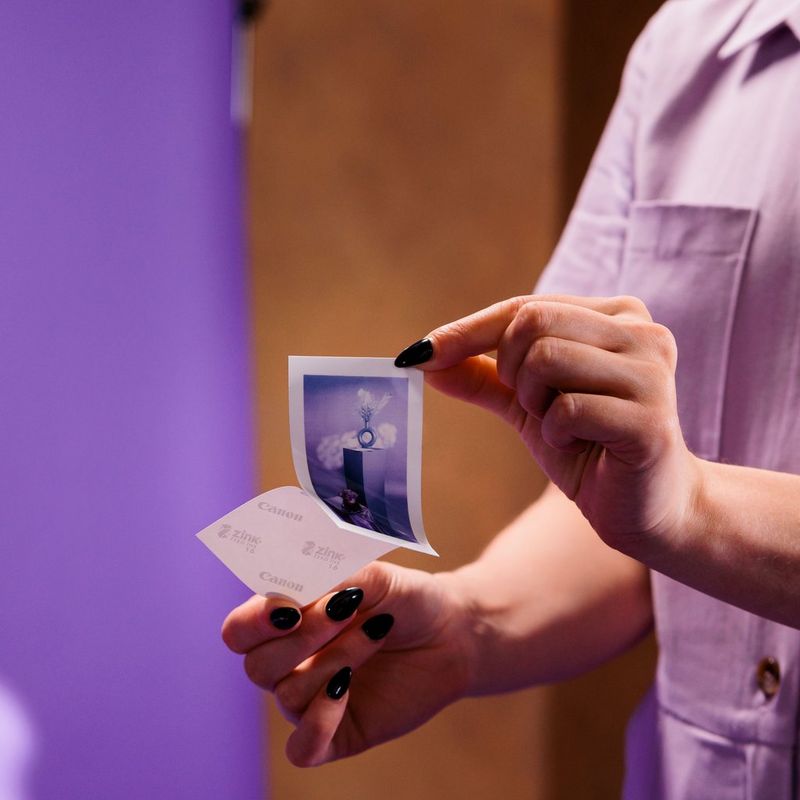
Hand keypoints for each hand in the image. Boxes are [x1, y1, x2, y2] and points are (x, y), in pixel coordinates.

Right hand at [221, 561, 473, 765]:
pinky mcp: (336, 734)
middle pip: (257, 665)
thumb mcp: (370, 576)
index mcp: (287, 621)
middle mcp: (290, 664)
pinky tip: (346, 690)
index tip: (288, 608)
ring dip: (335, 660)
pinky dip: (318, 722)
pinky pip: (304, 747)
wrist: (451, 631)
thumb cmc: (404, 598)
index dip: (254, 621)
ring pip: (289, 695)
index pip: (240, 630)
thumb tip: (290, 596)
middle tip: (344, 611)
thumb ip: (328, 579)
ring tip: (375, 633)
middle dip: (301, 637)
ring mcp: (311, 701)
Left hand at [396, 294, 699, 553]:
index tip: (419, 354)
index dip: (467, 330)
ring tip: (561, 426)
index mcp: (617, 315)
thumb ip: (483, 376)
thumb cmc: (589, 446)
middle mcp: (642, 332)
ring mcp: (651, 373)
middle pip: (530, 323)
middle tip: (531, 404)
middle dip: (509, 370)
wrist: (649, 507)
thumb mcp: (529, 404)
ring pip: (545, 359)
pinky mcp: (649, 419)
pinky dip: (555, 433)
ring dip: (534, 402)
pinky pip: (566, 409)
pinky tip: (581, 445)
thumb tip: (423, 357)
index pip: (525, 307)